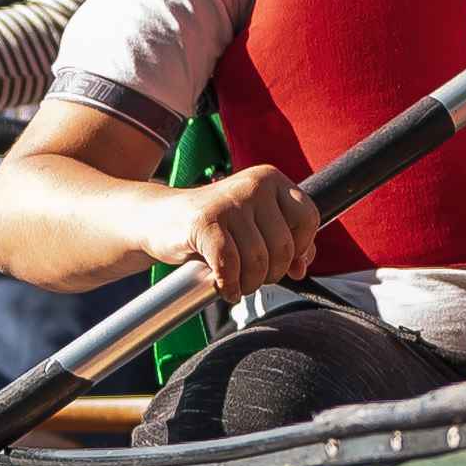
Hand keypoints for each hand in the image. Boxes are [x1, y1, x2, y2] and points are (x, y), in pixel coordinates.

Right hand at [155, 165, 321, 300]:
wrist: (157, 218)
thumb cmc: (211, 226)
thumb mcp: (254, 226)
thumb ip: (285, 241)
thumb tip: (302, 266)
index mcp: (271, 180)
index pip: (308, 218)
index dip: (299, 248)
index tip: (281, 262)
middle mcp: (254, 184)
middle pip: (284, 247)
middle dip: (270, 274)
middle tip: (250, 276)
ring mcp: (229, 201)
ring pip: (258, 260)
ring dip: (247, 283)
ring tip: (235, 281)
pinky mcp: (205, 221)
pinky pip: (230, 265)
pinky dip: (228, 284)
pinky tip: (221, 285)